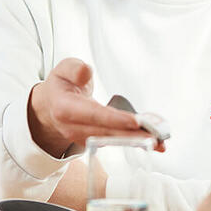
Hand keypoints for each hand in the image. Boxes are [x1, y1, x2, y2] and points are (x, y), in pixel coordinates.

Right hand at [28, 58, 164, 157]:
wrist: (50, 108)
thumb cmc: (61, 85)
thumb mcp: (63, 69)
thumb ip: (74, 69)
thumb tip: (86, 72)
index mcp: (66, 109)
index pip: (94, 115)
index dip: (115, 119)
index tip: (135, 121)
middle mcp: (75, 128)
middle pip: (108, 132)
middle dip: (133, 134)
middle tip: (156, 135)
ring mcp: (85, 138)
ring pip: (114, 140)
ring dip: (138, 140)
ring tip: (161, 141)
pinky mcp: (96, 141)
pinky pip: (117, 141)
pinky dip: (135, 141)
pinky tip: (155, 142)